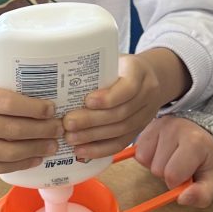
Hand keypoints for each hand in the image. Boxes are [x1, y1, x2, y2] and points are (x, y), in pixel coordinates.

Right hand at [0, 76, 61, 173]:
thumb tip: (35, 96)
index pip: (7, 104)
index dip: (34, 108)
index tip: (51, 109)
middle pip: (11, 131)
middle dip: (41, 131)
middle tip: (58, 128)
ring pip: (6, 152)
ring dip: (34, 150)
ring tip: (51, 145)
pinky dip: (17, 164)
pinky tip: (33, 158)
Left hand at [62, 48, 189, 159]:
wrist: (150, 76)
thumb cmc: (122, 67)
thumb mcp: (113, 60)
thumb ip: (95, 70)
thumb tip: (61, 84)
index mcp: (139, 72)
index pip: (128, 88)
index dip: (108, 98)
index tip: (87, 101)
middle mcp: (146, 95)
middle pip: (121, 113)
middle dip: (92, 120)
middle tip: (68, 123)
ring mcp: (145, 115)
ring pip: (120, 131)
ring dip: (92, 137)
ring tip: (70, 138)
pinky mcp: (138, 130)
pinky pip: (120, 144)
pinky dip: (99, 150)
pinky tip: (81, 151)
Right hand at [135, 115, 212, 206]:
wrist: (206, 135)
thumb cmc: (206, 160)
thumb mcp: (212, 181)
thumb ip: (201, 195)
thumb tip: (182, 199)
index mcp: (195, 142)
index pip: (172, 175)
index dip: (176, 183)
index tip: (186, 177)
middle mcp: (176, 129)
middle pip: (157, 168)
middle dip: (166, 174)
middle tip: (180, 166)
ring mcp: (161, 125)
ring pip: (145, 159)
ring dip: (156, 165)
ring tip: (171, 159)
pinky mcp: (150, 125)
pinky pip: (138, 151)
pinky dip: (148, 157)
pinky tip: (161, 153)